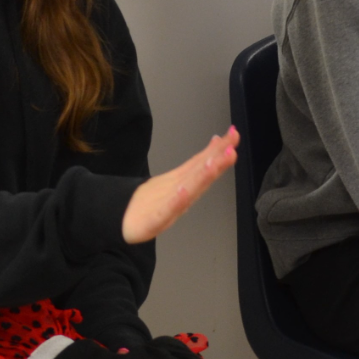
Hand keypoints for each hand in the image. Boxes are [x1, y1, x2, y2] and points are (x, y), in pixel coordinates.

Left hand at [122, 127, 238, 244]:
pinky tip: (184, 191)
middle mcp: (182, 192)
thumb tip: (217, 141)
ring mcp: (170, 206)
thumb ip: (199, 161)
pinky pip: (167, 209)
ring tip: (214, 163)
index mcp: (186, 182)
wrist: (126, 222)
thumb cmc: (154, 204)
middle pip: (201, 175)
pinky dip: (177, 200)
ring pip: (189, 190)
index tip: (233, 135)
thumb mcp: (178, 179)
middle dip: (218, 162)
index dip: (219, 149)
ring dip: (202, 177)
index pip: (204, 162)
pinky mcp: (156, 219)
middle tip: (232, 149)